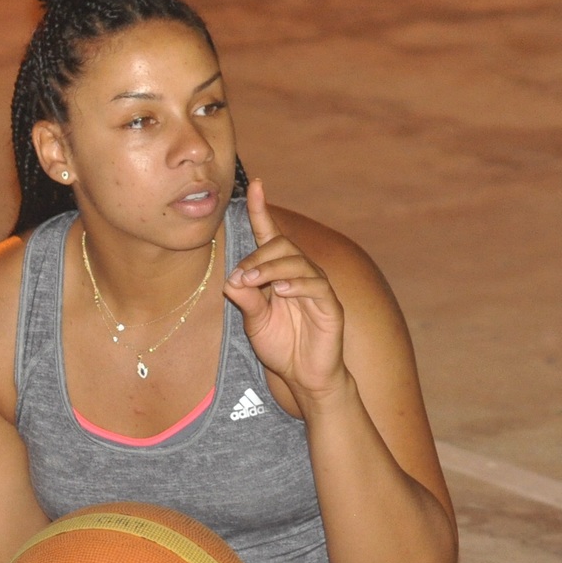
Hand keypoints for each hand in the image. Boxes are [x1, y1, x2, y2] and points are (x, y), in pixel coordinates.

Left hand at [224, 180, 346, 400]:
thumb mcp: (255, 322)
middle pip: (282, 246)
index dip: (262, 210)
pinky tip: (282, 290)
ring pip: (297, 261)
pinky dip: (297, 283)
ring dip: (271, 268)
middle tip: (240, 277)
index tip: (256, 184)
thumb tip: (231, 279)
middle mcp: (300, 274)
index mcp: (279, 273)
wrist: (305, 378)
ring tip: (253, 282)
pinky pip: (316, 285)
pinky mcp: (329, 305)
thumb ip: (246, 299)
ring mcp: (317, 288)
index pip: (270, 236)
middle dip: (258, 256)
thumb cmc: (281, 346)